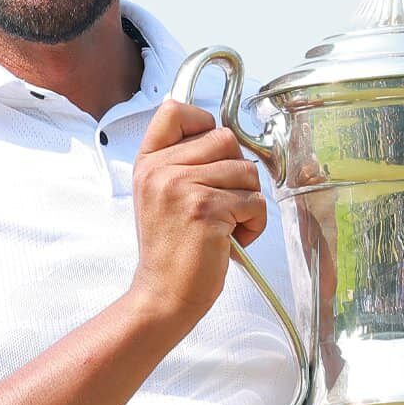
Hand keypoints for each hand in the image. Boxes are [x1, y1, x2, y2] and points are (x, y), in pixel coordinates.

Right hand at [131, 100, 266, 325]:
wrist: (163, 294)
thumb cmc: (171, 249)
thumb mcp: (160, 195)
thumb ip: (180, 162)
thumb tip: (221, 134)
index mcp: (148, 162)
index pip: (174, 110)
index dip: (203, 123)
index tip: (210, 153)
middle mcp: (160, 169)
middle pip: (225, 138)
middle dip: (237, 172)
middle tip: (223, 203)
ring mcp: (181, 186)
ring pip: (246, 170)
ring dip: (247, 202)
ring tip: (226, 225)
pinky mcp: (206, 208)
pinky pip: (255, 200)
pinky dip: (254, 224)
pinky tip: (232, 239)